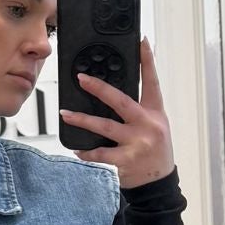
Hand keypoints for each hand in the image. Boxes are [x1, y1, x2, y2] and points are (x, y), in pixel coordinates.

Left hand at [66, 35, 173, 191]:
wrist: (158, 183)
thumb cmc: (154, 150)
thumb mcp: (156, 125)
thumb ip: (141, 108)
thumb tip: (116, 91)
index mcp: (155, 113)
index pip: (152, 82)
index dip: (147, 60)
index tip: (141, 41)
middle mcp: (147, 125)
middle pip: (120, 100)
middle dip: (99, 88)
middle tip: (81, 79)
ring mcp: (136, 143)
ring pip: (104, 127)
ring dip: (82, 120)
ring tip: (65, 114)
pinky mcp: (126, 161)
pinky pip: (100, 154)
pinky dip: (86, 152)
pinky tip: (77, 149)